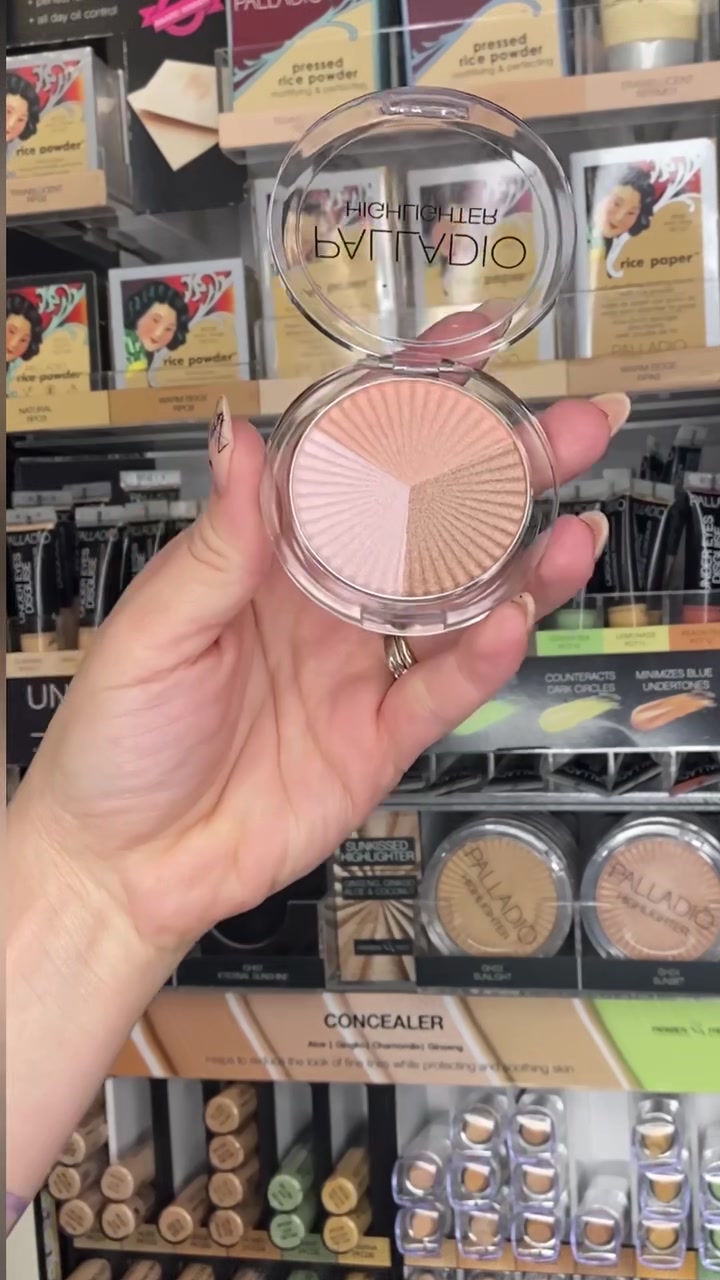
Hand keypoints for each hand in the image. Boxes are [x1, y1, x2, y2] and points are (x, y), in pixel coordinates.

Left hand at [15, 368, 627, 959]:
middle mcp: (324, 602)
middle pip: (427, 524)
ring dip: (518, 566)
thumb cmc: (114, 742)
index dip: (407, 407)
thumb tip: (242, 439)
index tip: (462, 356)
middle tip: (570, 432)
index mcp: (265, 557)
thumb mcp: (153, 632)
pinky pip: (440, 691)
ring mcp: (357, 670)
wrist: (125, 866)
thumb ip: (217, 544)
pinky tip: (512, 621)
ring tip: (571, 529)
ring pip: (456, 605)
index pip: (349, 463)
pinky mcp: (378, 739)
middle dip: (502, 474)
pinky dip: (480, 659)